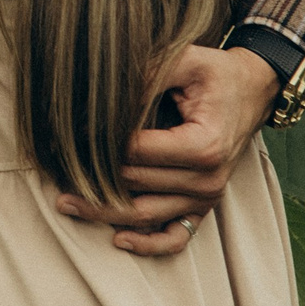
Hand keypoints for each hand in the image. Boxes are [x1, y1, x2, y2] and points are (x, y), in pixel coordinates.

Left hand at [57, 43, 277, 257]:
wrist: (251, 90)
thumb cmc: (215, 74)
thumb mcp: (185, 61)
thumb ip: (146, 75)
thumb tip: (102, 94)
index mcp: (204, 145)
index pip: (136, 152)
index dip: (98, 145)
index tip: (66, 135)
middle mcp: (208, 179)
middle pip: (135, 186)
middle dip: (92, 179)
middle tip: (52, 168)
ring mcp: (207, 198)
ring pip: (146, 216)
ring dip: (104, 213)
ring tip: (65, 202)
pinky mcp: (204, 207)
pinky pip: (176, 238)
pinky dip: (148, 244)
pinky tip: (117, 240)